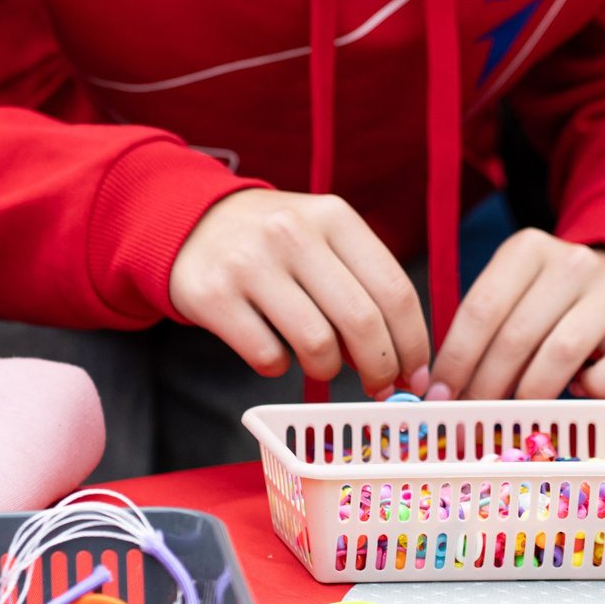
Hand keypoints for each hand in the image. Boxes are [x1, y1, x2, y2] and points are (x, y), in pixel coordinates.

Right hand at [169, 189, 432, 396]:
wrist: (189, 223)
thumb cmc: (274, 244)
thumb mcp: (322, 238)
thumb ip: (362, 286)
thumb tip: (401, 362)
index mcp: (333, 216)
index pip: (395, 291)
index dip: (413, 344)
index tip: (415, 375)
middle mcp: (292, 232)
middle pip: (361, 321)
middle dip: (380, 368)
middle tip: (379, 388)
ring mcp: (249, 263)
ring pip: (316, 344)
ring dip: (327, 370)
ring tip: (321, 364)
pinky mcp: (213, 296)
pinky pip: (267, 357)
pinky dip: (278, 367)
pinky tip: (274, 350)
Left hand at [428, 229, 604, 400]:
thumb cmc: (555, 302)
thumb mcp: (517, 294)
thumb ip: (485, 328)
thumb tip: (447, 389)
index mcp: (529, 249)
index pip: (481, 307)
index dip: (456, 356)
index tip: (439, 392)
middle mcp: (573, 264)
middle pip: (516, 335)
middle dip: (485, 383)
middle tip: (471, 413)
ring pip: (559, 355)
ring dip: (529, 393)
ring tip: (515, 411)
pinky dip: (587, 391)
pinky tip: (577, 389)